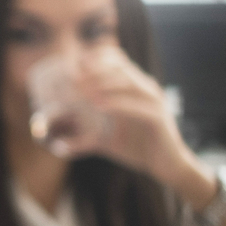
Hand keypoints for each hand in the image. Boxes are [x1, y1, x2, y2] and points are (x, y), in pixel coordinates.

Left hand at [45, 45, 208, 196]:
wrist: (166, 166)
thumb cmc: (138, 149)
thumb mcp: (108, 140)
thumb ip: (86, 138)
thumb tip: (58, 146)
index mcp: (135, 87)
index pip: (117, 60)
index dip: (95, 59)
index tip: (72, 67)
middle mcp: (145, 89)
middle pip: (119, 68)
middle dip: (94, 71)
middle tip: (71, 80)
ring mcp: (154, 102)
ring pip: (128, 83)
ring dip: (103, 84)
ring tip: (80, 91)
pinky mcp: (158, 118)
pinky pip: (138, 107)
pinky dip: (118, 104)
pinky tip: (99, 106)